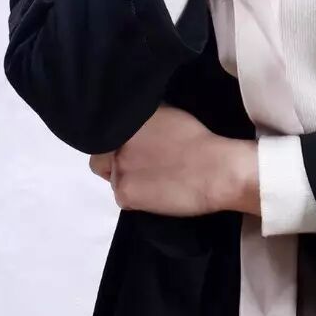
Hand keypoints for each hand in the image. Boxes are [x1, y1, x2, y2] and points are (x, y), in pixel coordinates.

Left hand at [89, 105, 258, 216]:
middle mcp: (117, 142)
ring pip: (114, 181)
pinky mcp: (125, 192)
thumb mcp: (168, 115)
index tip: (132, 153)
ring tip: (157, 183)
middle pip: (99, 160)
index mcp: (127, 122)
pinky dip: (138, 200)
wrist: (217, 169)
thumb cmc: (202, 142)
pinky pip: (123, 199)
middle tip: (140, 170)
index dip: (116, 146)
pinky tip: (159, 194)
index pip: (102, 136)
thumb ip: (144, 121)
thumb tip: (134, 126)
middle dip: (113, 165)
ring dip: (130, 182)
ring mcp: (118, 167)